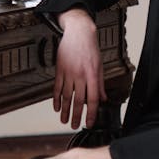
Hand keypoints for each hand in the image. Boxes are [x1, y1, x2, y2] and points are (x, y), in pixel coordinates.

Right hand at [53, 9, 106, 128]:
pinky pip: (57, 87)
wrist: (79, 32)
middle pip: (78, 101)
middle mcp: (80, 75)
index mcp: (93, 75)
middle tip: (74, 126)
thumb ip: (100, 84)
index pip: (92, 100)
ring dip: (65, 110)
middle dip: (76, 116)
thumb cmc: (91, 48)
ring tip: (64, 120)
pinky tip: (56, 107)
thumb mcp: (100, 65)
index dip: (91, 113)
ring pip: (66, 96)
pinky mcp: (60, 69)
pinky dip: (56, 98)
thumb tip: (103, 98)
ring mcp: (69, 73)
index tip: (89, 123)